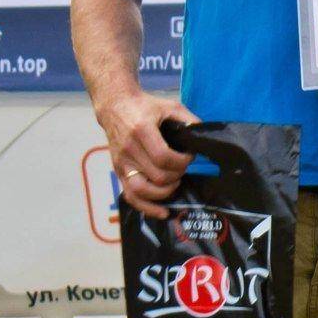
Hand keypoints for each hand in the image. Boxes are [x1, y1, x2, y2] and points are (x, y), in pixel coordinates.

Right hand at [100, 92, 198, 217]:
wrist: (115, 106)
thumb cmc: (145, 106)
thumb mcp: (169, 106)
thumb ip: (189, 119)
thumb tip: (202, 137)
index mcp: (142, 130)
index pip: (163, 157)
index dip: (182, 162)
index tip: (189, 157)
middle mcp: (129, 149)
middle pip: (157, 176)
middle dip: (177, 176)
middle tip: (182, 167)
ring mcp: (122, 163)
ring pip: (142, 191)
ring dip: (164, 193)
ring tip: (175, 184)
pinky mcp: (118, 171)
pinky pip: (131, 196)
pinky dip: (146, 208)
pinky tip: (162, 211)